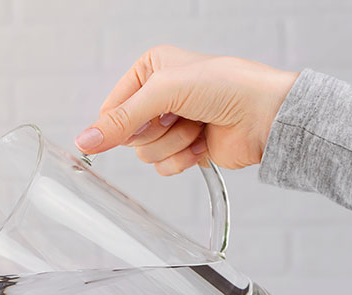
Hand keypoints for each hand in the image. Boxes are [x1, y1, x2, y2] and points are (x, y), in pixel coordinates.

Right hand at [75, 45, 298, 174]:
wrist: (267, 116)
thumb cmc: (228, 87)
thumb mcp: (165, 91)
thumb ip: (121, 118)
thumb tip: (84, 140)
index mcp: (149, 70)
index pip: (111, 109)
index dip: (123, 122)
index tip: (148, 117)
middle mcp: (158, 97)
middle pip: (127, 135)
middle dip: (156, 131)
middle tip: (181, 115)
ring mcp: (171, 125)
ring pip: (146, 154)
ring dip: (174, 144)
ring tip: (198, 126)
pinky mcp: (185, 149)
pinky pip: (164, 168)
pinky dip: (184, 158)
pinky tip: (204, 142)